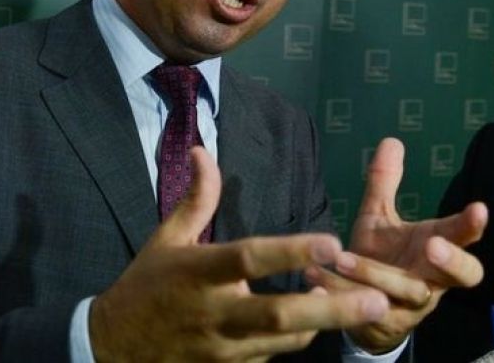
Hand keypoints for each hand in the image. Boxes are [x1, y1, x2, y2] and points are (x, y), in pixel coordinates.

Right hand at [89, 146, 391, 361]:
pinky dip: (297, 340)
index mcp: (198, 273)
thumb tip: (202, 150)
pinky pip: (272, 357)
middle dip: (332, 308)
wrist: (115, 346)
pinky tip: (319, 322)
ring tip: (366, 306)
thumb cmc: (146, 284)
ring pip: (284, 342)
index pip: (249, 259)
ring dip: (324, 324)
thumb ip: (195, 198)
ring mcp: (222, 349)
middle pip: (278, 315)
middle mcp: (214, 313)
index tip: (332, 241)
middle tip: (379, 297)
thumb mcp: (166, 238)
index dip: (290, 251)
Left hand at [309, 137, 487, 352]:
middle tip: (433, 246)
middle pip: (461, 276)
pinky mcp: (380, 322)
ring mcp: (408, 305)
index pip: (464, 238)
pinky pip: (364, 312)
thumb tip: (391, 140)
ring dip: (373, 275)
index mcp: (434, 249)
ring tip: (342, 258)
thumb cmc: (382, 256)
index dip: (472, 226)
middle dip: (452, 262)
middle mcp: (430, 278)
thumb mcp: (380, 218)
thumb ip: (384, 184)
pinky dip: (339, 296)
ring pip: (404, 293)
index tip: (478, 208)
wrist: (363, 308)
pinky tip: (316, 281)